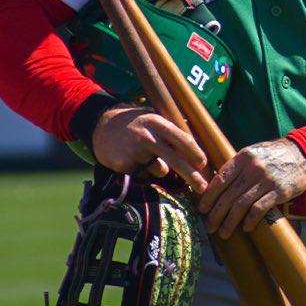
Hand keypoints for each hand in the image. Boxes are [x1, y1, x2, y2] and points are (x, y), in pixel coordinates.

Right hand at [92, 105, 207, 188]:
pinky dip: (142, 172)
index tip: (204, 163)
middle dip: (191, 175)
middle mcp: (147, 136)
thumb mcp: (152, 118)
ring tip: (145, 155)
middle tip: (203, 187)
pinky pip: (143, 176)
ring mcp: (135, 152)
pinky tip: (132, 160)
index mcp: (157, 122)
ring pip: (159, 170)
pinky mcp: (125, 165)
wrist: (101, 126)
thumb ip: (171, 128)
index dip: (194, 152)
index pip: (181, 138)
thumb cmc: (134, 123)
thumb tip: (196, 138)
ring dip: (158, 169)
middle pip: (175, 160)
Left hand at [196, 138, 305, 238]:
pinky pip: (259, 208)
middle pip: (228, 195)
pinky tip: (245, 228)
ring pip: (241, 204)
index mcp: (243, 157)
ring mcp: (266, 179)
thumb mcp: (253, 153)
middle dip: (216, 213)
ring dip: (230, 222)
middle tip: (209, 227)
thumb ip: (237, 167)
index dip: (209, 195)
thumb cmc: (273, 156)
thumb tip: (215, 184)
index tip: (202, 208)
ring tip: (223, 233)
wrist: (302, 153)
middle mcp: (252, 168)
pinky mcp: (279, 191)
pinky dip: (250, 220)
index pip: (220, 178)